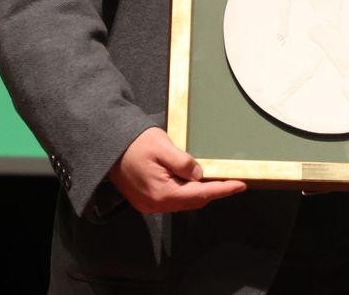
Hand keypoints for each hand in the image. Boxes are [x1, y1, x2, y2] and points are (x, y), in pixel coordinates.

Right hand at [107, 127, 245, 213]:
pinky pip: (172, 199)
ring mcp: (150, 204)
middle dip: (212, 190)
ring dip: (198, 191)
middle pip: (193, 201)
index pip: (200, 194)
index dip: (222, 189)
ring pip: (183, 200)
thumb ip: (183, 162)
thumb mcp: (163, 146)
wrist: (108, 147)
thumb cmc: (135, 143)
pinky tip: (190, 178)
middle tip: (229, 178)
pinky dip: (185, 190)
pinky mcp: (146, 200)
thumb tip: (199, 175)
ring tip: (212, 176)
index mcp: (162, 193)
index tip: (240, 185)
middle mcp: (156, 204)